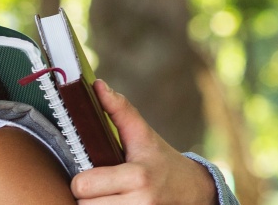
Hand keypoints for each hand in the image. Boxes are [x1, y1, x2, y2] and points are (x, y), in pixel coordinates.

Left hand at [71, 80, 216, 204]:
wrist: (195, 192)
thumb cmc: (162, 162)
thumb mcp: (144, 136)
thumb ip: (120, 111)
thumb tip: (98, 85)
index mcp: (138, 176)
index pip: (83, 184)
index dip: (81, 179)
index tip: (90, 172)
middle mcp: (141, 202)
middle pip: (84, 204)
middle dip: (86, 195)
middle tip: (97, 187)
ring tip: (104, 196)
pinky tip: (112, 203)